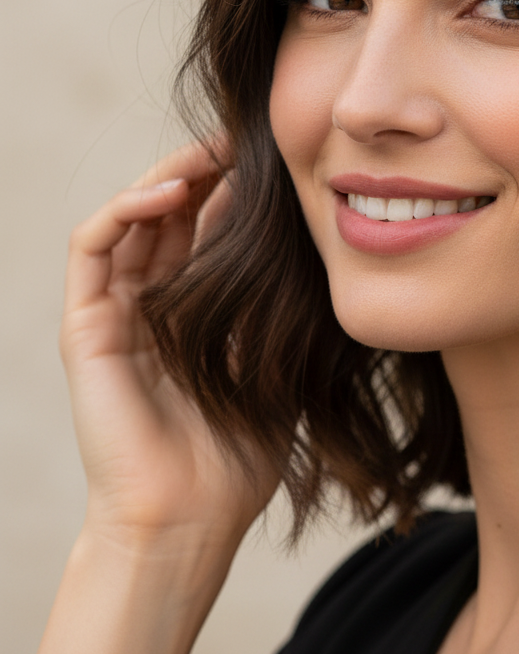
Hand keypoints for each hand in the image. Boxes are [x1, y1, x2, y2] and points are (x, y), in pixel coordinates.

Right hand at [60, 139, 278, 551]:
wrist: (194, 514)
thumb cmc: (246, 443)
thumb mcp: (273, 350)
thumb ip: (274, 294)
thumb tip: (298, 225)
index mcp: (198, 307)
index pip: (208, 227)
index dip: (232, 187)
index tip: (270, 155)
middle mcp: (153, 301)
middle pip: (170, 214)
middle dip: (202, 170)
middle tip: (241, 140)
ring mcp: (115, 311)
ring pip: (131, 219)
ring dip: (165, 178)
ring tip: (208, 152)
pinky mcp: (84, 327)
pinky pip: (92, 249)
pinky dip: (124, 211)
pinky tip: (166, 193)